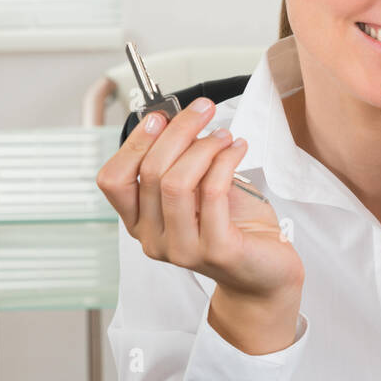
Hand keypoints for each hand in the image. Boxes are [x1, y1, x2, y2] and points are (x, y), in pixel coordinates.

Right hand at [96, 98, 305, 306]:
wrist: (267, 271)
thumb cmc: (235, 227)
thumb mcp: (199, 189)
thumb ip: (182, 162)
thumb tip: (177, 120)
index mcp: (141, 223)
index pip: (113, 180)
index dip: (134, 143)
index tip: (158, 116)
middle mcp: (154, 240)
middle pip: (149, 172)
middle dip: (178, 130)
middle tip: (202, 109)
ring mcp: (182, 249)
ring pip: (176, 182)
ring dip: (203, 146)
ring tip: (224, 135)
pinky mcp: (215, 250)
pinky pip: (212, 191)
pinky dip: (225, 160)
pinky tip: (237, 149)